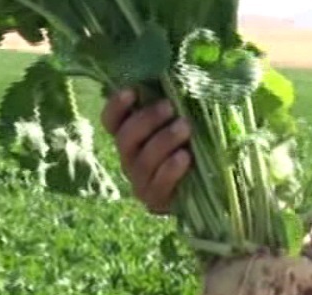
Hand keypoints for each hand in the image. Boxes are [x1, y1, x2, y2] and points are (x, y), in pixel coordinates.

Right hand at [100, 88, 192, 213]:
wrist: (201, 188)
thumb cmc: (188, 144)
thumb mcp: (178, 121)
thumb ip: (171, 105)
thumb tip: (178, 77)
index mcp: (129, 136)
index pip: (110, 121)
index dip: (116, 107)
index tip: (132, 91)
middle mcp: (129, 158)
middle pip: (125, 139)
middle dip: (146, 120)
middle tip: (170, 107)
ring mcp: (139, 181)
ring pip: (143, 160)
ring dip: (164, 141)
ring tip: (185, 127)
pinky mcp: (154, 200)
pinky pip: (158, 184)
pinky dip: (171, 169)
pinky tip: (185, 156)